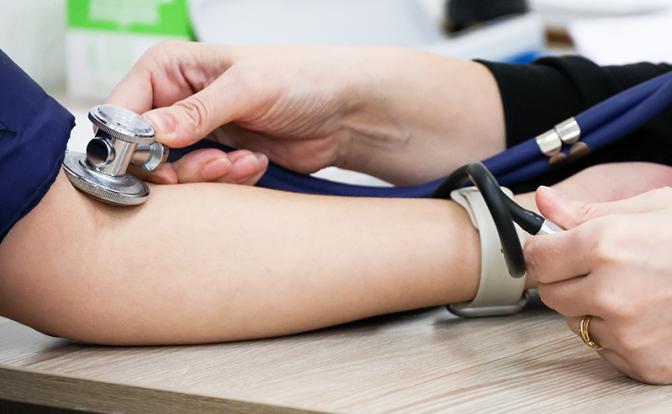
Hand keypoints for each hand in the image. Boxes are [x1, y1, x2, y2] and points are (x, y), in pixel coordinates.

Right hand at [107, 41, 503, 184]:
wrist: (344, 110)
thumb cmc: (303, 77)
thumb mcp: (248, 88)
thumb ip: (196, 111)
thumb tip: (149, 132)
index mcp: (169, 70)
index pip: (120, 110)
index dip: (127, 143)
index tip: (153, 165)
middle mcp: (176, 102)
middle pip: (140, 153)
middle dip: (177, 167)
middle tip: (217, 162)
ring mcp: (196, 135)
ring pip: (172, 176)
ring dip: (209, 176)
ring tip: (244, 160)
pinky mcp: (217, 159)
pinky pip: (204, 186)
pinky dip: (229, 181)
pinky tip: (255, 162)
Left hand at [525, 185, 671, 383]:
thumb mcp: (649, 208)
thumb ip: (587, 212)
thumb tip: (544, 201)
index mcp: (606, 246)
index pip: (537, 258)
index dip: (543, 251)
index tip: (552, 249)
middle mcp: (611, 293)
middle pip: (550, 293)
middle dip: (565, 279)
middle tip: (599, 268)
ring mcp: (628, 332)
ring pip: (574, 323)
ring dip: (590, 308)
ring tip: (631, 290)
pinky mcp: (644, 363)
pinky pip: (604, 349)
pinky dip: (616, 335)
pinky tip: (646, 315)